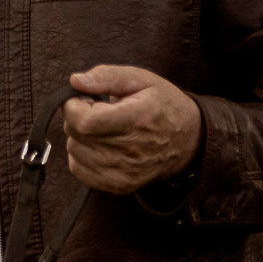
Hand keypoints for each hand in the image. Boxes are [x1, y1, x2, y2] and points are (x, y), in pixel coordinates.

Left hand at [62, 66, 202, 193]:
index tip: (85, 98)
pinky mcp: (119, 185)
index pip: (85, 121)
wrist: (188, 142)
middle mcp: (130, 151)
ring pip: (74, 150)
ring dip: (80, 136)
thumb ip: (107, 76)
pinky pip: (78, 169)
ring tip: (104, 128)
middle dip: (77, 117)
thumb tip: (75, 81)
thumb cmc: (163, 106)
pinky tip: (101, 143)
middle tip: (98, 110)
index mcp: (137, 120)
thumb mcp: (141, 79)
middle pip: (76, 134)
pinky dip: (82, 154)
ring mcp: (124, 172)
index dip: (74, 106)